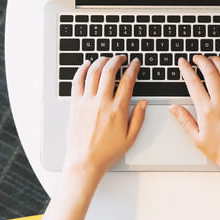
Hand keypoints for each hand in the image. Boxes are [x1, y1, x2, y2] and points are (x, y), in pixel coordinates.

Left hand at [64, 56, 146, 179]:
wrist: (85, 161)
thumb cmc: (106, 152)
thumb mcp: (130, 138)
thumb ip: (139, 118)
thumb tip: (144, 102)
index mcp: (118, 110)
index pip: (127, 81)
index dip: (133, 68)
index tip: (135, 63)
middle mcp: (102, 103)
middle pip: (109, 71)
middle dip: (117, 60)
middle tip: (121, 57)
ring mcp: (87, 102)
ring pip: (93, 73)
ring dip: (101, 61)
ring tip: (106, 58)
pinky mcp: (75, 104)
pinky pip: (77, 81)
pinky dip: (82, 70)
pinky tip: (87, 65)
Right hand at [169, 56, 219, 173]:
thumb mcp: (196, 138)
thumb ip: (184, 120)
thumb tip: (173, 108)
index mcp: (206, 110)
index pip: (193, 82)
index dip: (186, 69)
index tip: (183, 62)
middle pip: (210, 72)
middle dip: (201, 60)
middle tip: (197, 57)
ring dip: (217, 61)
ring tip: (211, 58)